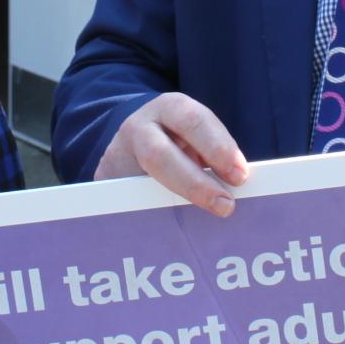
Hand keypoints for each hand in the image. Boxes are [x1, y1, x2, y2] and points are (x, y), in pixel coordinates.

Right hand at [95, 92, 249, 214]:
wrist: (132, 143)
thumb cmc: (178, 143)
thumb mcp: (193, 137)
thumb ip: (211, 156)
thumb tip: (239, 191)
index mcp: (169, 109)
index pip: (193, 121)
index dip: (218, 147)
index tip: (240, 175)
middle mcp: (139, 128)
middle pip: (160, 155)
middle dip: (194, 182)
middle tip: (225, 206)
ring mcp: (117, 155)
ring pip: (138, 184)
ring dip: (171, 205)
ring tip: (199, 224)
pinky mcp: (104, 181)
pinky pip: (128, 204)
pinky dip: (152, 219)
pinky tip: (174, 234)